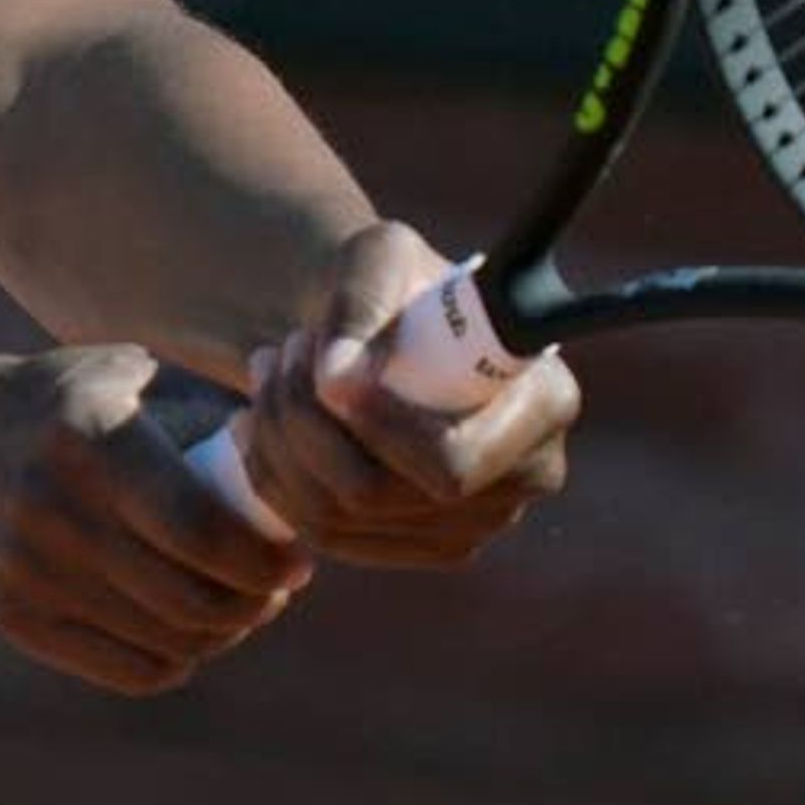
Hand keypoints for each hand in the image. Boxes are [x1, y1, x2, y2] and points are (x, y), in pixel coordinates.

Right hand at [0, 344, 312, 693]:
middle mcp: (47, 504)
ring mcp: (23, 567)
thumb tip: (307, 481)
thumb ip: (229, 426)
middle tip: (278, 585)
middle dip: (257, 602)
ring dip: (224, 631)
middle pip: (190, 598)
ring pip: (170, 644)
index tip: (299, 561)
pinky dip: (180, 658)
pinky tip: (187, 621)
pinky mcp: (14, 614)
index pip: (198, 527)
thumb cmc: (106, 405)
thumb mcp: (160, 384)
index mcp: (89, 435)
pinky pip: (135, 672)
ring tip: (239, 598)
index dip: (265, 559)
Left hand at [234, 222, 578, 567]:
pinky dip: (273, 474)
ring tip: (270, 369)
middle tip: (278, 351)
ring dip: (278, 438)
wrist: (384, 331)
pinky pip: (321, 534)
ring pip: (335, 517)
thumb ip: (360, 301)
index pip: (453, 463)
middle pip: (377, 495)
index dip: (378, 429)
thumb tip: (334, 379)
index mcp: (545, 403)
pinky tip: (260, 418)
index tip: (322, 374)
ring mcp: (471, 527)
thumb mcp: (379, 257)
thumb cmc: (396, 285)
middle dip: (303, 422)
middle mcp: (522, 481)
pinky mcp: (414, 547)